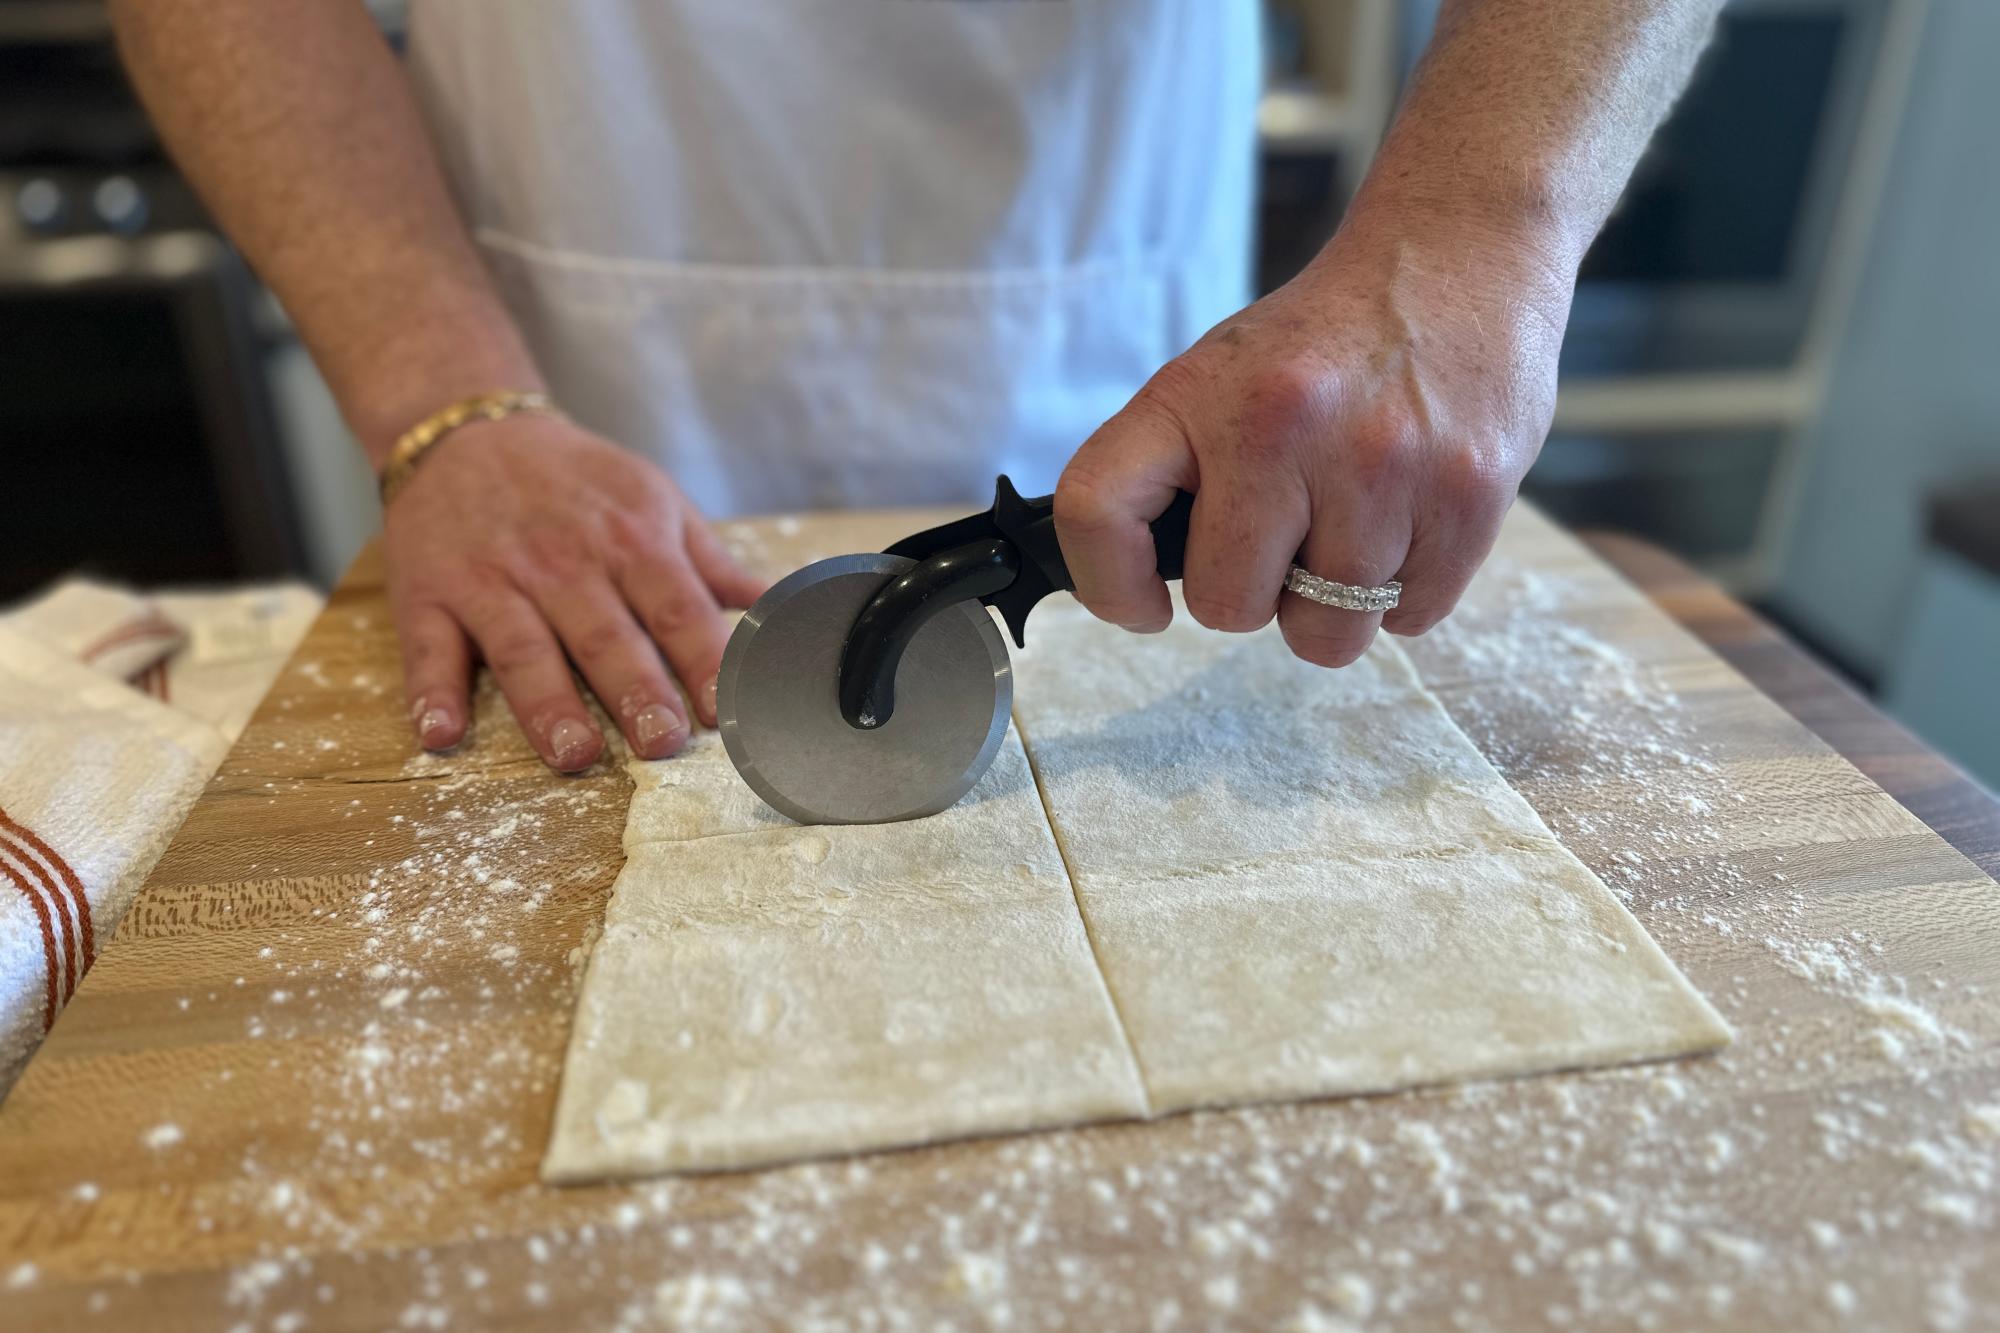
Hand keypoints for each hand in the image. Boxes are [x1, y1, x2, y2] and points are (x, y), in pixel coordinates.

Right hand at [384, 415, 765, 770]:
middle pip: (605, 636)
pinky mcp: (429, 595)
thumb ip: (710, 561)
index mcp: (630, 541)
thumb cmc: (576, 480)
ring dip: (548, 705)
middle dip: (636, 691)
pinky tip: (441, 734)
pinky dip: (433, 693)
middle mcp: (564, 563)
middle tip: (661, 744)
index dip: (702, 660)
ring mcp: (493, 580)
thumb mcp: (654, 499)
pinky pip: (430, 650)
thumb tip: (772, 607)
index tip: (724, 709)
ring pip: (524, 650)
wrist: (467, 429)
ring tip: (574, 752)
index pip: (676, 609)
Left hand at [1055, 207, 1572, 665]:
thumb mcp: (1221, 376)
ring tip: (1356, 520)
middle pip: (1228, 608)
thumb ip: (1176, 472)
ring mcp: (1382, 468)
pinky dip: (1405, 592)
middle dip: (1255, 591)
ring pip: (1325, 636)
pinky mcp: (1467, 500)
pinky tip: (1410, 517)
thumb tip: (1143, 583)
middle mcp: (1283, 427)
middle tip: (1288, 532)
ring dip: (1335, 602)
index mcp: (1199, 394)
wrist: (1459, 259)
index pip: (1096, 512)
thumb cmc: (1327, 343)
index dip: (1109, 584)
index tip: (1145, 603)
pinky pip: (1409, 620)